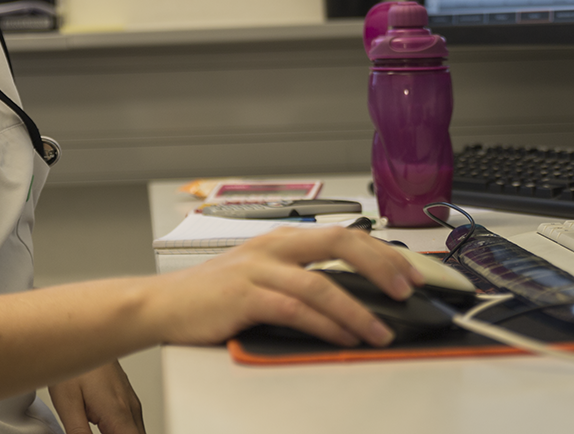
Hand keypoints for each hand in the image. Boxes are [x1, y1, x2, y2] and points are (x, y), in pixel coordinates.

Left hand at [48, 360, 143, 433]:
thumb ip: (79, 433)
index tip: (100, 433)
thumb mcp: (67, 404)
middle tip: (94, 430)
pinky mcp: (126, 397)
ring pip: (136, 432)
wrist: (83, 331)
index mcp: (117, 412)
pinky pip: (131, 423)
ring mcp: (130, 401)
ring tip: (94, 425)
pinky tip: (104, 428)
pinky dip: (121, 431)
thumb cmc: (74, 361)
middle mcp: (130, 407)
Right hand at [149, 226, 425, 348]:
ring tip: (381, 331)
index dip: (383, 252)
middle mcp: (274, 246)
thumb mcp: (262, 277)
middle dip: (382, 267)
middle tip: (409, 290)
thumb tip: (353, 299)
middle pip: (341, 243)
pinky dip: (324, 325)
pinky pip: (294, 310)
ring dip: (358, 310)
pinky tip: (342, 337)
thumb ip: (302, 281)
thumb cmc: (213, 296)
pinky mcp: (244, 296)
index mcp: (282, 239)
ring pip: (321, 284)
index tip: (413, 272)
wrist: (161, 305)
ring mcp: (258, 269)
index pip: (344, 235)